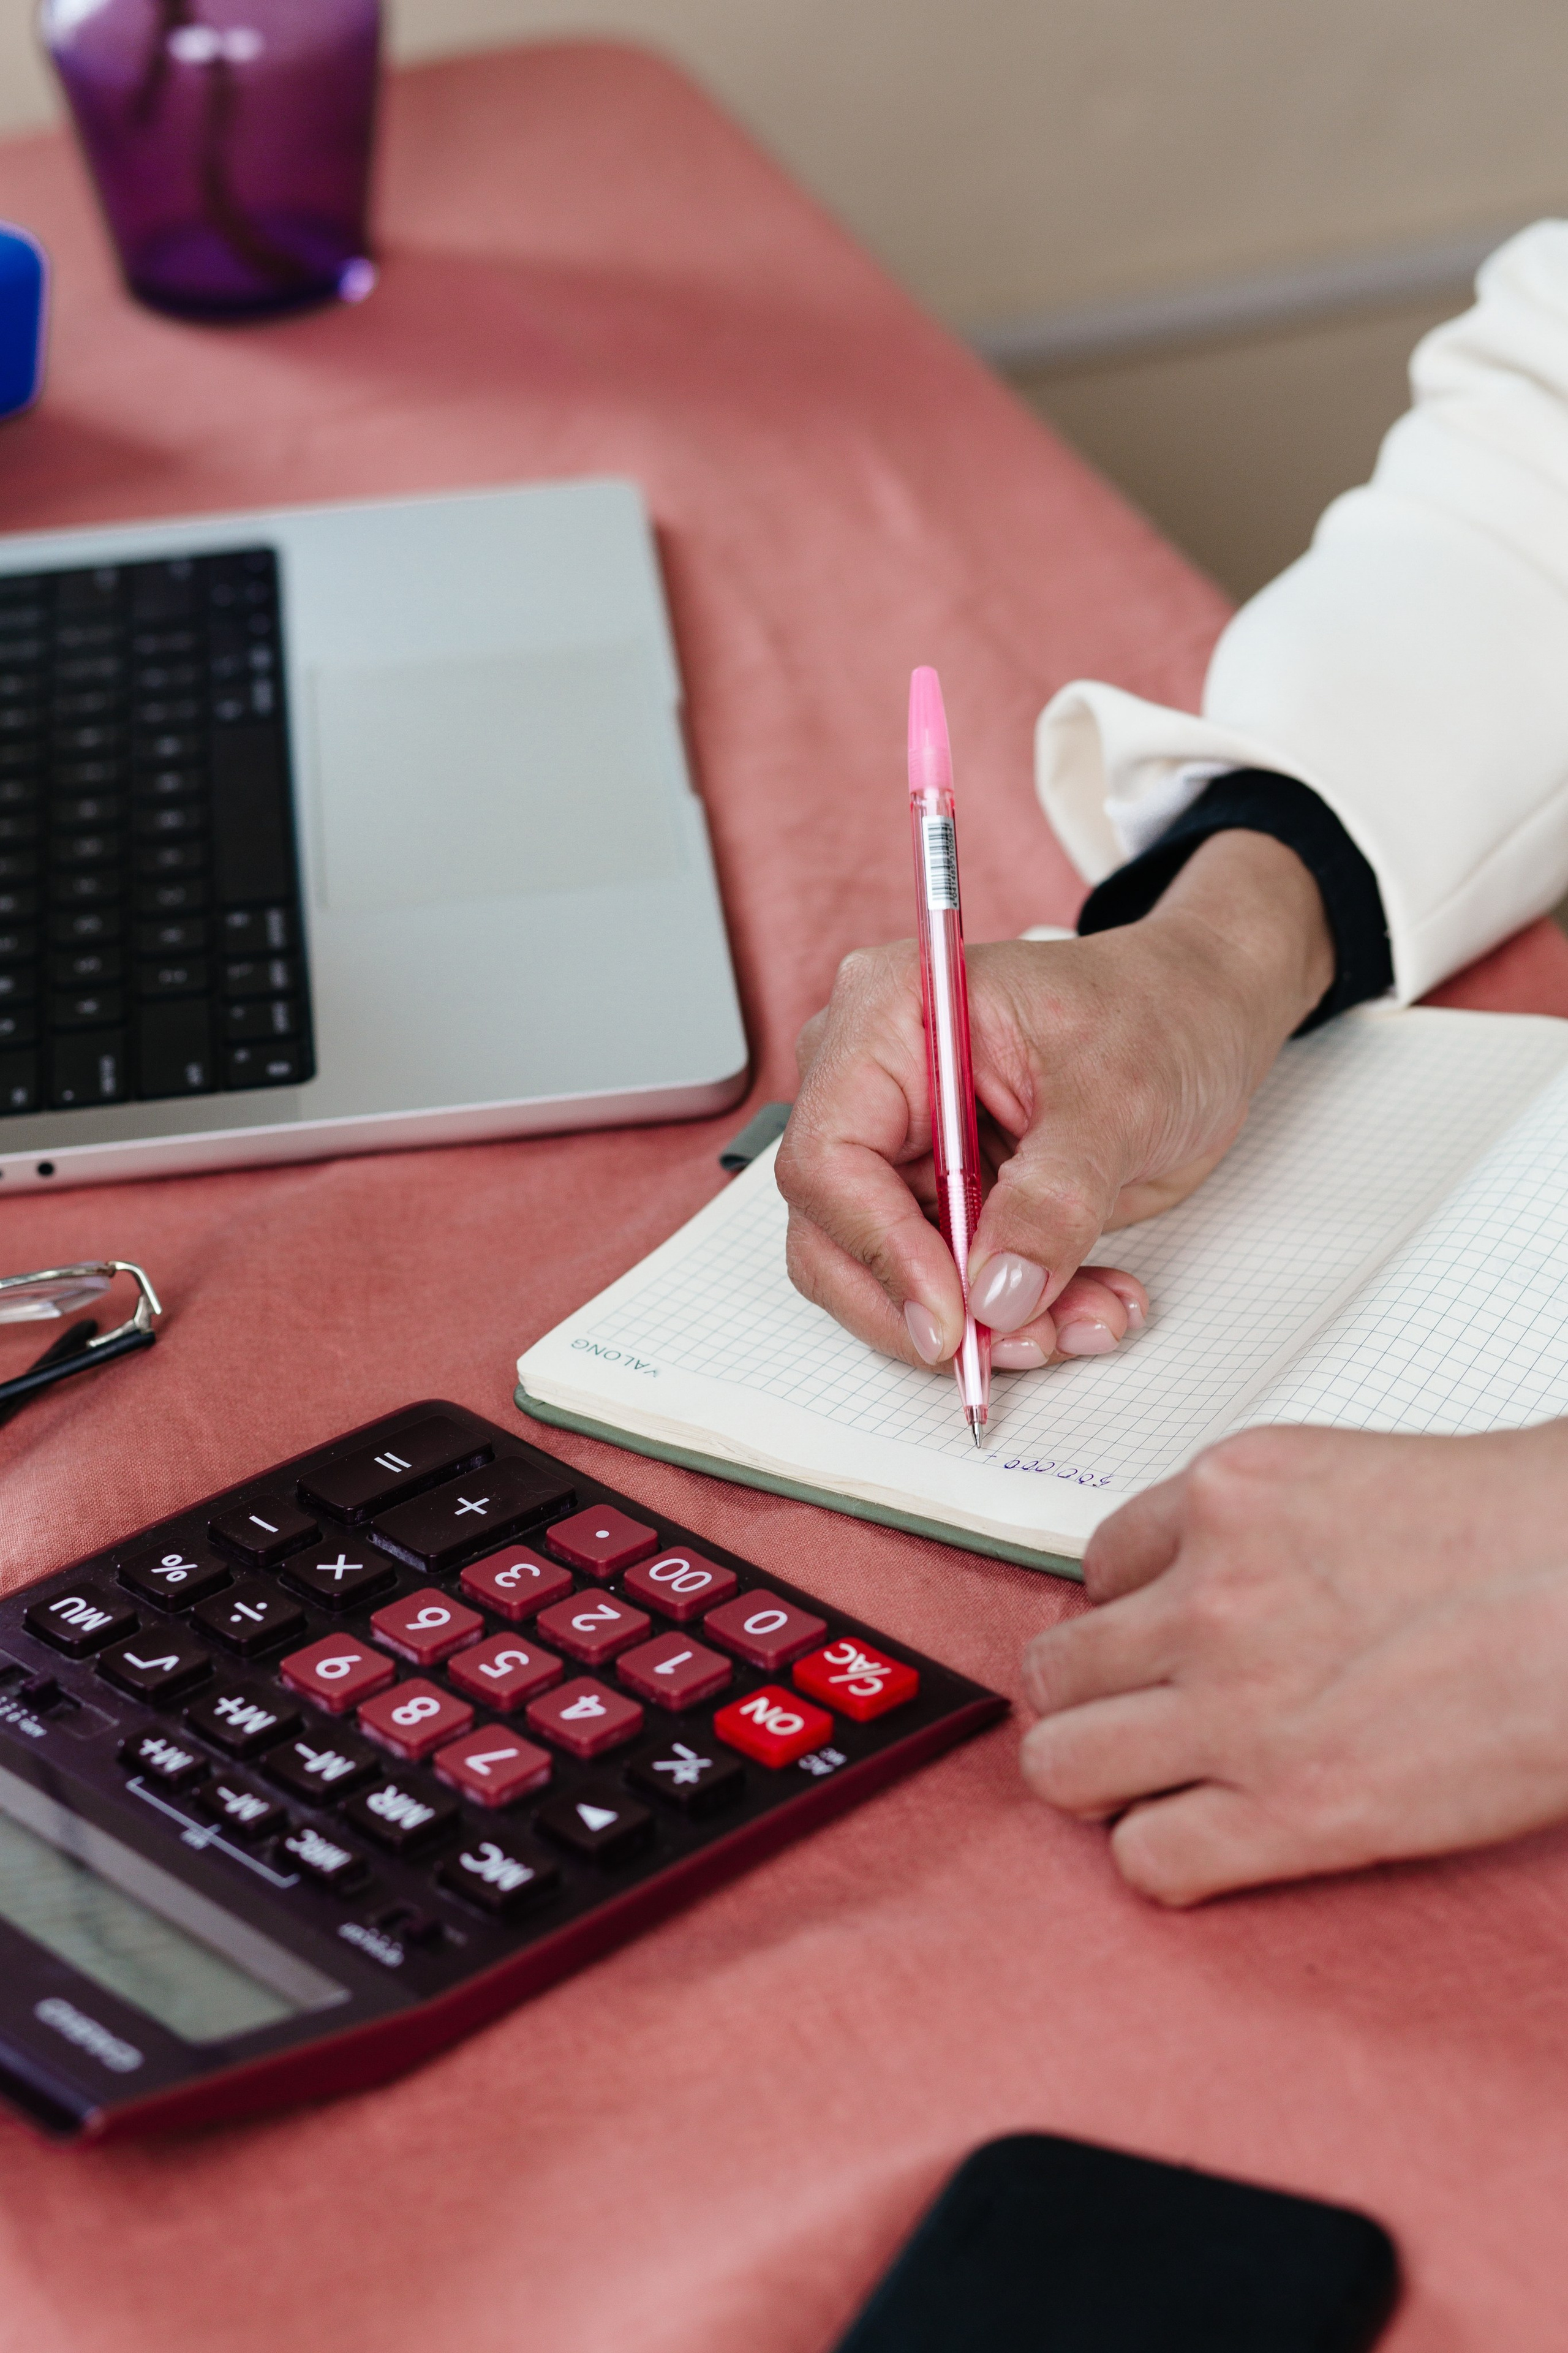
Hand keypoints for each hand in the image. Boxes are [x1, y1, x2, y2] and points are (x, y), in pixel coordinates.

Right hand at [776, 829, 1332, 1369]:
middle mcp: (875, 1085)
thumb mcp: (1120, 1098)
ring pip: (893, 1278)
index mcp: (889, 1019)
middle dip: (929, 1306)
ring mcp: (905, 1147)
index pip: (829, 1158)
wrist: (1206, 1017)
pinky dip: (1021, 1313)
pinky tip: (1093, 1304)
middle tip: (1021, 1342)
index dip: (880, 1249)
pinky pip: (951, 1285)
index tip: (954, 1317)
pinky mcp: (945, 1199)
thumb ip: (1054, 1199)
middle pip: (836, 1234)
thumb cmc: (1159, 1011)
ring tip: (1089, 1320)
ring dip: (989, 1323)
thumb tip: (996, 1295)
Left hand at [1020, 1419, 1567, 1902]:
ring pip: (1063, 1765)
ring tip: (1148, 1783)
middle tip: (1136, 1717)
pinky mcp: (1291, 1810)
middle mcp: (1211, 1595)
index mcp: (1229, 1494)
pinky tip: (1209, 1841)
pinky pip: (1147, 1858)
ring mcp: (1238, 1705)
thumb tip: (1228, 1580)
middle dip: (1090, 1698)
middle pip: (1058, 1669)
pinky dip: (1163, 1859)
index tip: (1159, 1640)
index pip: (1100, 1566)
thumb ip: (1266, 1526)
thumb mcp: (1353, 1477)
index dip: (1129, 1614)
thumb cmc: (1524, 1533)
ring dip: (1097, 1779)